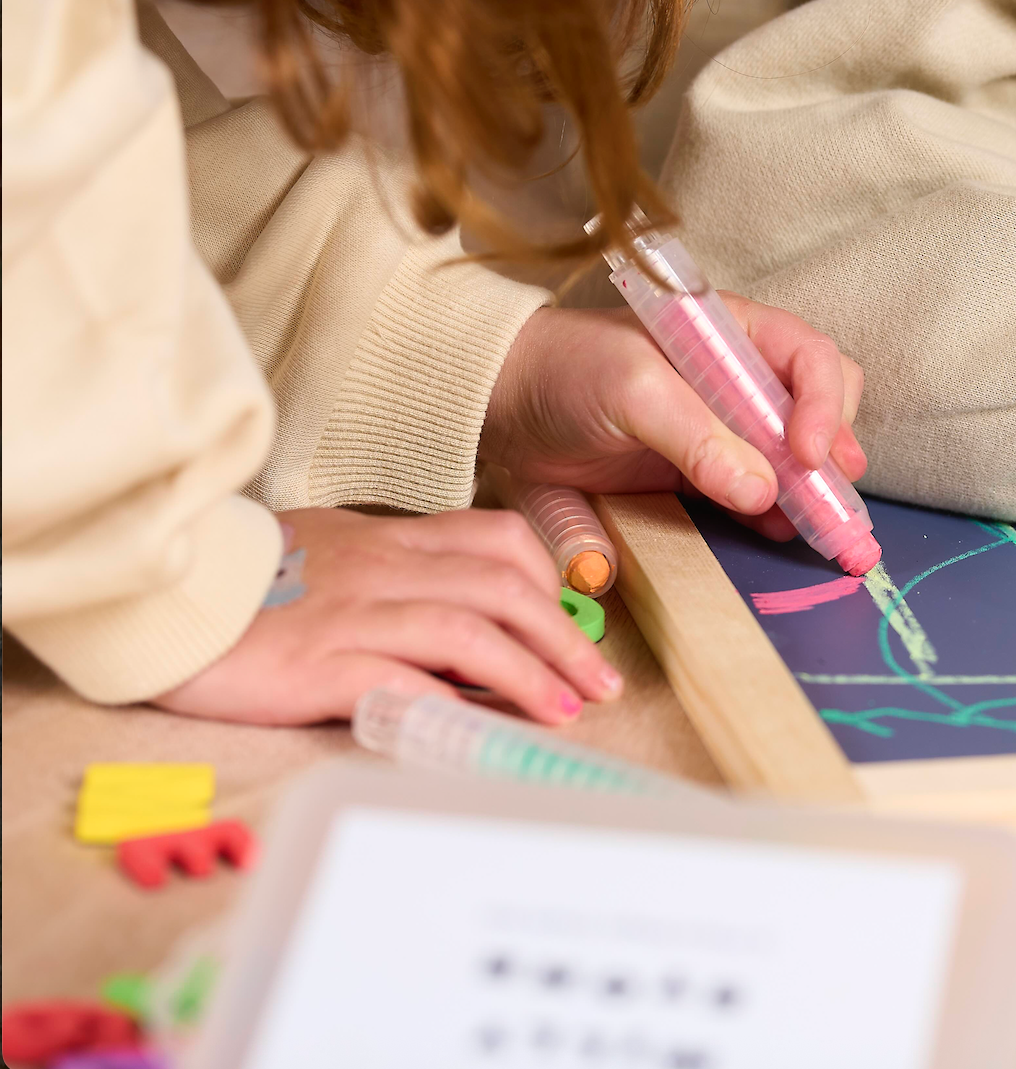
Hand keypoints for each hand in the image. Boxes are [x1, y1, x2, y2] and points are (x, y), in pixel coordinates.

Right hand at [155, 507, 623, 725]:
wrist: (160, 599)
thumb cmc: (245, 589)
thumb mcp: (332, 556)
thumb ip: (395, 575)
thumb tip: (462, 619)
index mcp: (389, 539)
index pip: (499, 541)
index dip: (550, 583)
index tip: (573, 628)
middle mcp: (383, 567)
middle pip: (504, 587)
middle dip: (564, 638)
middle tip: (599, 685)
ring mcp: (353, 613)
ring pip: (469, 629)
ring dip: (529, 673)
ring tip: (564, 711)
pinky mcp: (318, 664)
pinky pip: (401, 681)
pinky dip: (450, 706)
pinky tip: (479, 732)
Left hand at [481, 298, 865, 541]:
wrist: (501, 407)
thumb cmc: (566, 370)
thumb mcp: (630, 391)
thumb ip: (694, 436)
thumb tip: (761, 489)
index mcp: (735, 333)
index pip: (810, 358)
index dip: (825, 404)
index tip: (813, 455)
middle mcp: (743, 377)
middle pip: (821, 408)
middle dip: (837, 453)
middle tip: (836, 500)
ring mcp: (727, 428)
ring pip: (799, 457)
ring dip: (820, 493)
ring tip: (833, 535)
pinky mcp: (706, 473)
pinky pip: (761, 494)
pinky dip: (782, 515)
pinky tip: (787, 534)